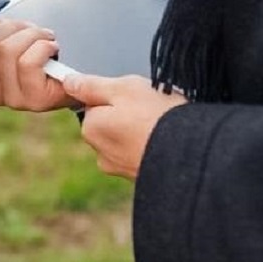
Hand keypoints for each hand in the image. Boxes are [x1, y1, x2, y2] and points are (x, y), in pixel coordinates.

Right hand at [0, 18, 70, 111]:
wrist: (77, 84)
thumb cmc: (46, 59)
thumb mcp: (17, 42)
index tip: (8, 22)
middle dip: (15, 27)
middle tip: (34, 30)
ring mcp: (12, 99)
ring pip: (8, 50)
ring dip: (32, 35)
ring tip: (46, 39)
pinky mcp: (34, 100)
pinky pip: (28, 61)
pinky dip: (44, 46)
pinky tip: (52, 49)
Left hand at [64, 74, 186, 179]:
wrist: (194, 154)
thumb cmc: (157, 117)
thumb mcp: (123, 88)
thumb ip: (92, 86)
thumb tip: (68, 83)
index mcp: (91, 129)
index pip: (95, 105)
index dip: (116, 96)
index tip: (135, 97)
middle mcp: (101, 153)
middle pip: (110, 123)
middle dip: (127, 115)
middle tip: (152, 110)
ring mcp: (121, 169)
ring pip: (127, 139)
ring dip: (141, 131)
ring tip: (163, 126)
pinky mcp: (141, 178)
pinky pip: (143, 154)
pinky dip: (153, 146)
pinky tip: (168, 140)